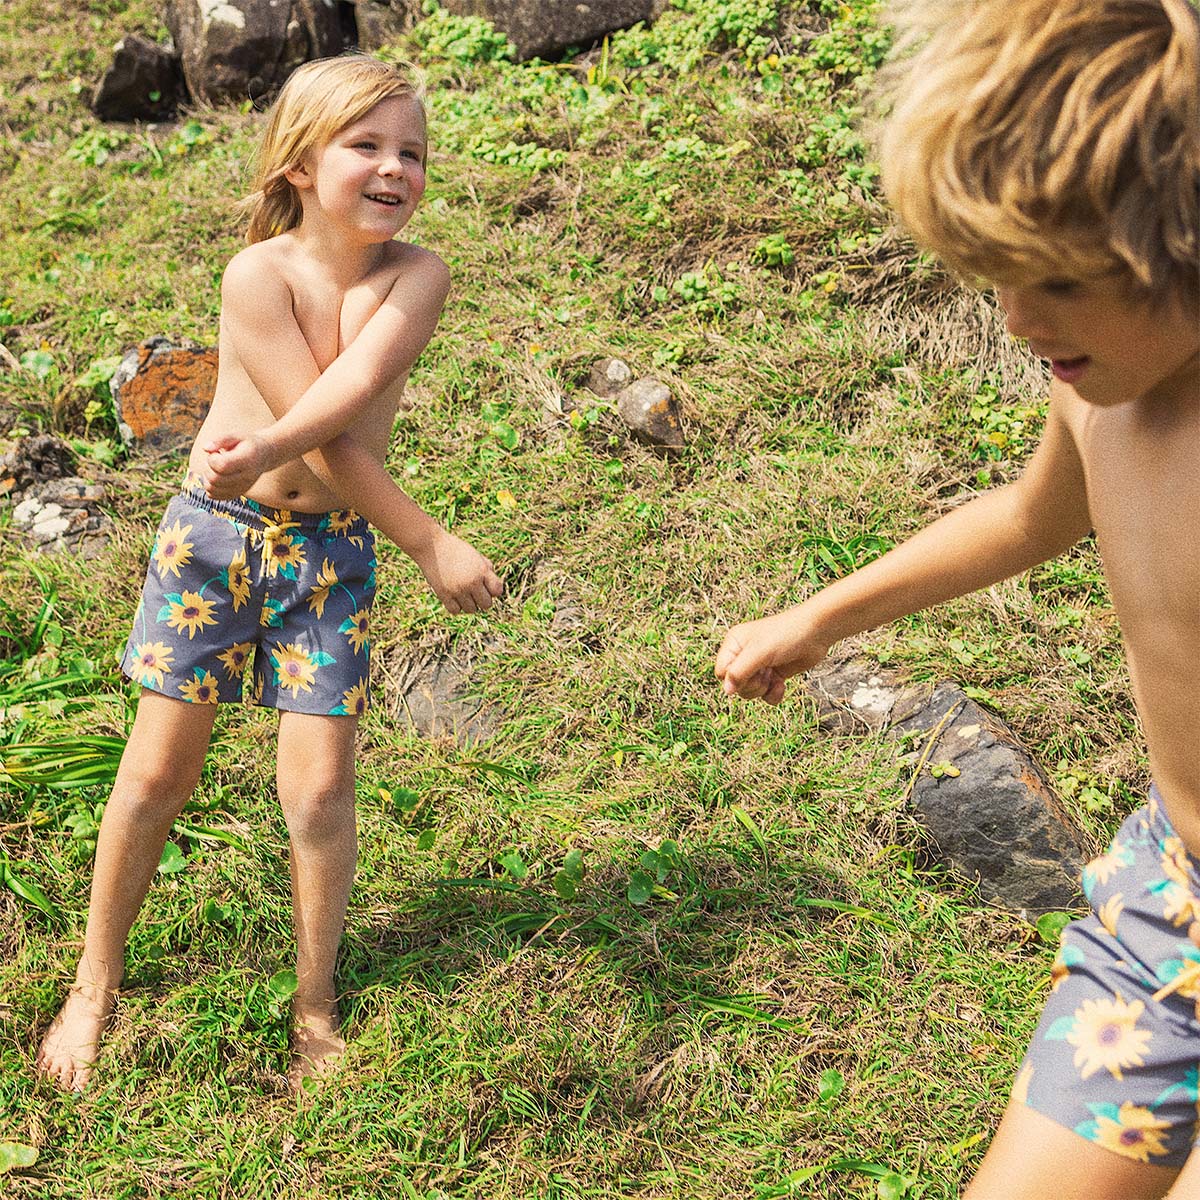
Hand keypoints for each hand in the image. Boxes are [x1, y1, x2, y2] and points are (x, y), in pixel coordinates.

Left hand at [201, 433, 272, 499]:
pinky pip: (214, 495)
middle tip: (215, 459)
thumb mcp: (236, 436)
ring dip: (207, 477)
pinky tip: (217, 476)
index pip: (221, 466)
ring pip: (212, 489)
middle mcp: (247, 477)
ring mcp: (242, 488)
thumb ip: (221, 440)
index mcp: (248, 460)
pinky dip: (210, 486)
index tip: (216, 452)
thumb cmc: (247, 444)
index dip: (212, 458)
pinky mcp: (236, 493)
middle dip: (208, 468)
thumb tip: (205, 448)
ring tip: (216, 468)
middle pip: (215, 480)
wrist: (264, 455)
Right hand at [413, 529, 503, 613]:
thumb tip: (494, 591)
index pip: (497, 591)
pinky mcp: (444, 595)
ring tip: (463, 593)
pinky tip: (453, 597)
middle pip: (486, 605)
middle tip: (474, 591)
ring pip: (471, 610)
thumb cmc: (455, 549)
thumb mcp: (475, 555)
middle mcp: (472, 582)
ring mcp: (457, 590)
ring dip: (469, 604)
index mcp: (482, 571)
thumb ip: (487, 570)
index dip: (493, 590)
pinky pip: (456, 611)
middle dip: (482, 599)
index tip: (486, 585)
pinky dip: (456, 606)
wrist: (431, 546)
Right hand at [714, 608, 830, 704]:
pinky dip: (773, 694)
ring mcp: (759, 666)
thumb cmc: (786, 635)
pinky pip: (765, 695)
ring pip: (750, 692)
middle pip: (735, 685)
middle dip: (751, 685)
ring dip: (763, 689)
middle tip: (765, 673)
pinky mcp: (773, 675)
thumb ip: (739, 672)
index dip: (733, 679)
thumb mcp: (759, 652)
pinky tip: (782, 684)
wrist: (817, 633)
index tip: (750, 673)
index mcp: (734, 644)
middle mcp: (743, 655)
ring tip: (774, 676)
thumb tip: (726, 692)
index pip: (721, 672)